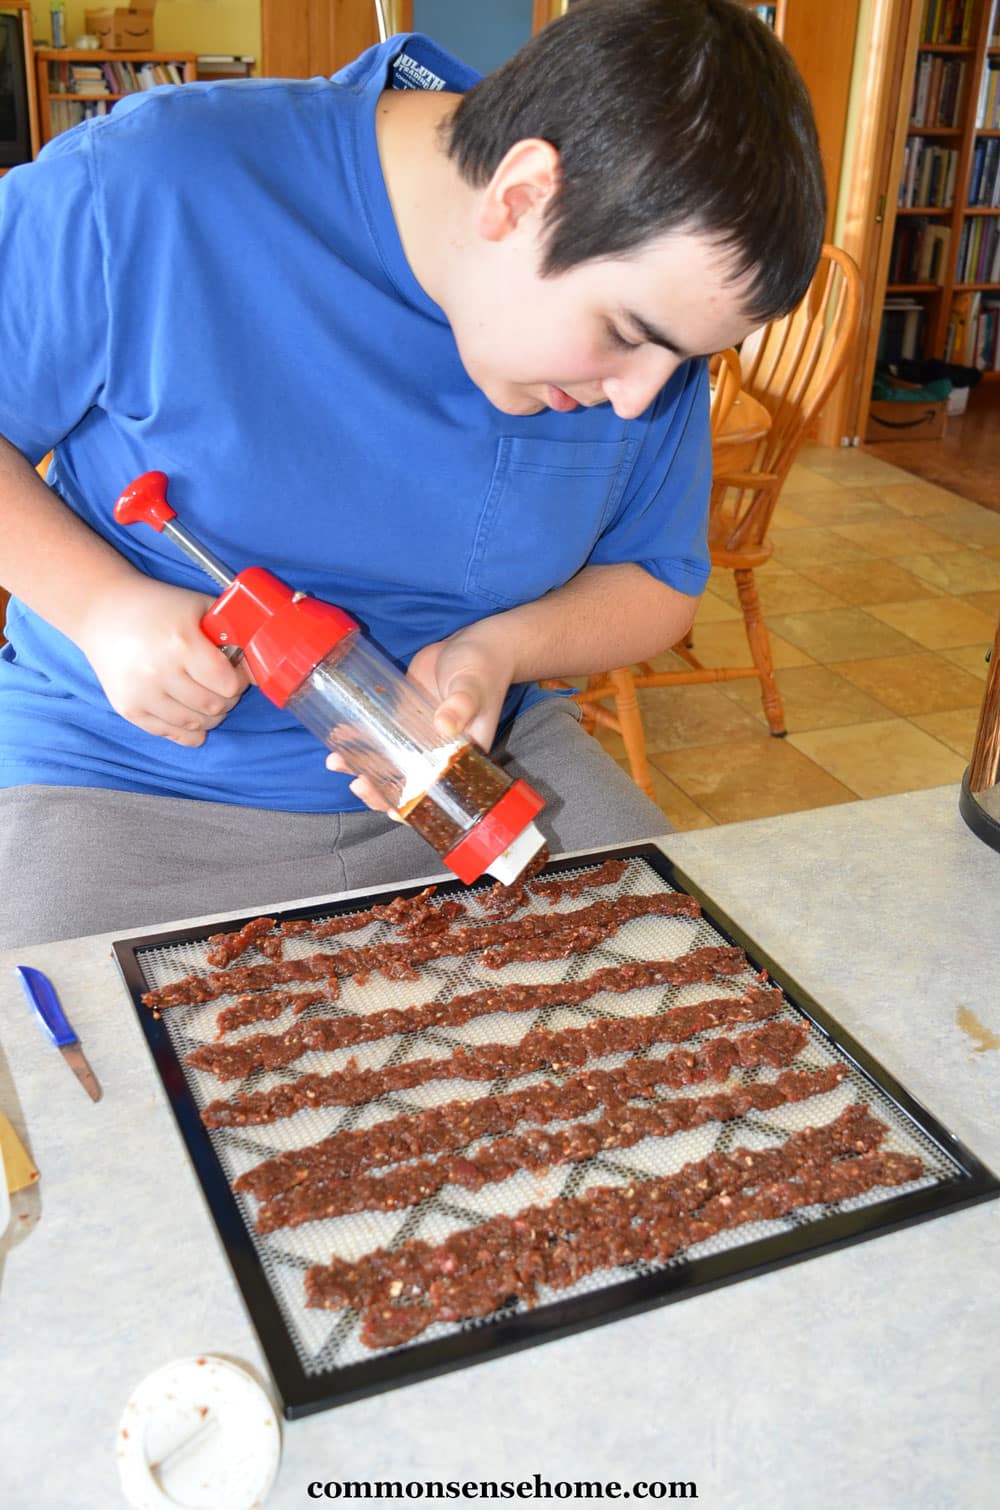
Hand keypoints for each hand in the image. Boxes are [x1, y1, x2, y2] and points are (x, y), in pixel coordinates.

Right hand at [76, 577, 250, 745]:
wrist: (103, 612)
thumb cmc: (158, 607)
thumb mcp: (199, 607)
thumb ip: (233, 632)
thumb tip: (258, 666)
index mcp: (181, 644)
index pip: (228, 684)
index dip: (239, 681)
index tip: (234, 672)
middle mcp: (160, 672)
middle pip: (215, 707)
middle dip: (227, 698)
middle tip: (220, 684)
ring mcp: (142, 694)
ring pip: (196, 724)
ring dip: (210, 715)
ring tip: (206, 696)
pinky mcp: (128, 709)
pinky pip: (171, 734)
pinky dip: (189, 730)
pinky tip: (192, 714)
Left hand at [325, 623, 514, 811]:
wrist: (474, 641)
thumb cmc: (484, 667)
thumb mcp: (473, 686)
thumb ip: (461, 705)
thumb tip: (443, 725)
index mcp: (462, 757)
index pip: (437, 792)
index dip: (415, 806)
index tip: (392, 811)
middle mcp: (439, 753)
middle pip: (406, 784)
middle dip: (378, 790)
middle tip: (357, 783)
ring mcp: (419, 737)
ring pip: (387, 763)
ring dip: (360, 766)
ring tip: (335, 762)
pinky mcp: (404, 718)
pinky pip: (379, 736)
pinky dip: (358, 739)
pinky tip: (338, 736)